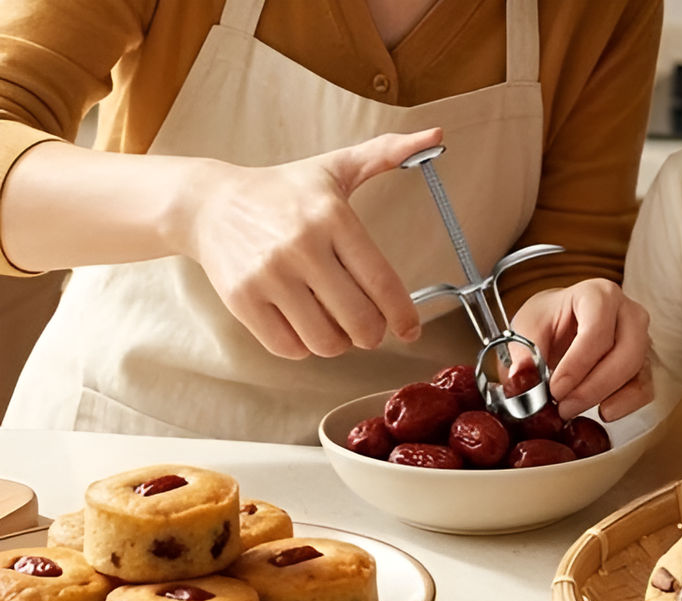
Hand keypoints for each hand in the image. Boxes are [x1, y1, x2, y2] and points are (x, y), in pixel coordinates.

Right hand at [185, 128, 442, 358]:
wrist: (209, 204)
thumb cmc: (280, 191)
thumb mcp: (333, 168)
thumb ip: (386, 154)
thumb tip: (435, 134)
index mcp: (331, 216)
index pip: (382, 281)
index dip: (403, 315)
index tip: (410, 329)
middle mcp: (301, 246)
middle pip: (359, 321)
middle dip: (372, 333)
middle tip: (368, 327)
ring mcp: (269, 276)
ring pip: (326, 341)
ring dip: (338, 342)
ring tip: (333, 323)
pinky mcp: (243, 301)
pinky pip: (290, 348)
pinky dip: (303, 346)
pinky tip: (302, 324)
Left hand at [509, 279, 652, 420]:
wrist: (558, 324)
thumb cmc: (546, 321)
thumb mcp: (525, 329)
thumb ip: (522, 354)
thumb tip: (521, 378)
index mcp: (598, 295)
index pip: (597, 331)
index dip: (577, 365)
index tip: (554, 390)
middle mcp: (627, 312)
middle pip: (625, 352)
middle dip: (593, 387)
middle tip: (563, 407)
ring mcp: (640, 337)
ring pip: (637, 371)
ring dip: (606, 397)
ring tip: (572, 410)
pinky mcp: (643, 363)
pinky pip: (644, 387)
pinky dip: (626, 404)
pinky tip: (602, 413)